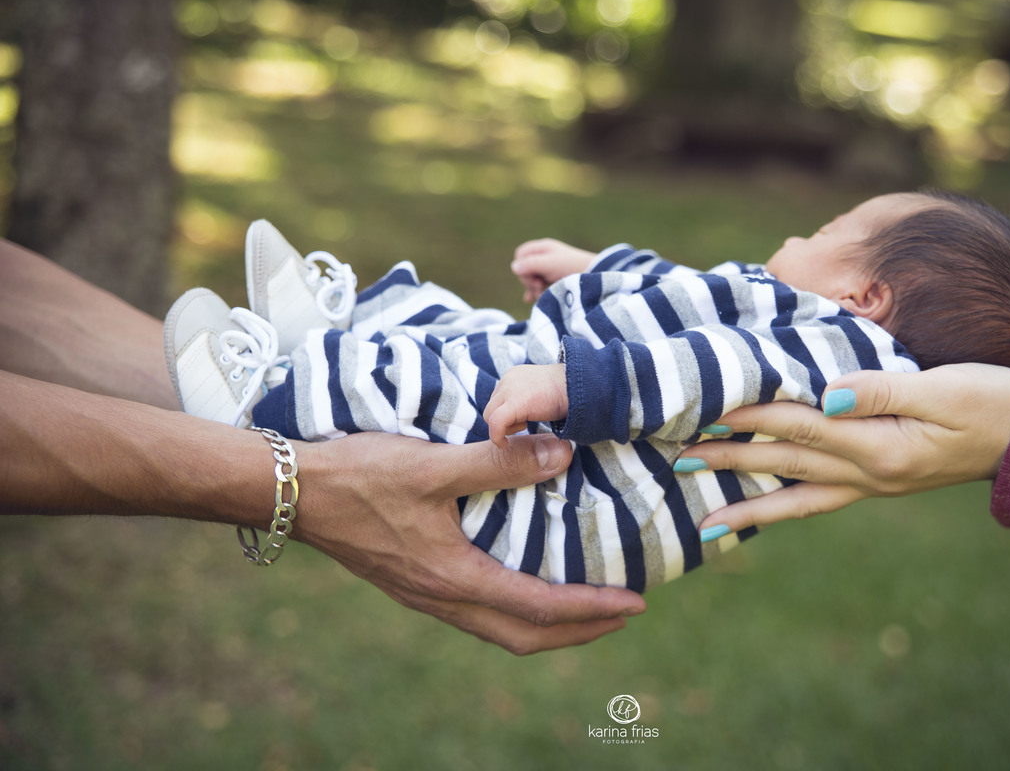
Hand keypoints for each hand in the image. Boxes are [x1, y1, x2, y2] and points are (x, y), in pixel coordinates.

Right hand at [297, 430, 643, 654]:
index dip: (592, 609)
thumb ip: (499, 462)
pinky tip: (524, 582)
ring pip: (500, 629)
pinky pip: (478, 612)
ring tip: (585, 606)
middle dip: (580, 631)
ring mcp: (425, 596)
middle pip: (525, 636)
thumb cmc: (359, 475)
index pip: (540, 608)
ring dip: (549, 625)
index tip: (635, 603)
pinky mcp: (414, 583)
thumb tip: (562, 455)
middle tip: (623, 613)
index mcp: (454, 577)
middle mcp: (443, 598)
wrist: (292, 492)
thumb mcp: (432, 463)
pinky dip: (516, 608)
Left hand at [482, 363, 568, 446]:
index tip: (524, 421)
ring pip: (490, 415)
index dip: (507, 414)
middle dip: (505, 420)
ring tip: (527, 424)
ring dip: (506, 426)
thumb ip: (532, 404)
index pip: (499, 399)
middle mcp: (509, 379)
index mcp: (516, 376)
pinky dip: (497, 436)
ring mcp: (509, 388)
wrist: (583, 386)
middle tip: (526, 423)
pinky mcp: (515, 402)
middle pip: (492, 407)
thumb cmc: (572, 392)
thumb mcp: (546, 396)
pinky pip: (495, 423)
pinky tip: (505, 444)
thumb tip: (524, 420)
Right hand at [511, 238, 596, 302]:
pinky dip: (535, 293)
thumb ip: (531, 264)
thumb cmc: (574, 268)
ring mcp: (549, 270)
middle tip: (540, 287)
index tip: (534, 278)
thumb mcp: (551, 264)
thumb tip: (514, 267)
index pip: (520, 255)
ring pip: (531, 280)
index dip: (522, 268)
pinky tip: (532, 299)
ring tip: (544, 294)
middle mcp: (545, 257)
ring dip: (534, 289)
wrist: (596, 279)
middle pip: (524, 269)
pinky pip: (537, 287)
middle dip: (530, 281)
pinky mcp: (553, 281)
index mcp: (543, 248)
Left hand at [681, 364, 1009, 533]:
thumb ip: (880, 389)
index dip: (751, 414)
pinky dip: (783, 510)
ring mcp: (869, 484)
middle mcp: (867, 473)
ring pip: (796, 494)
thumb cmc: (991, 403)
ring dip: (748, 499)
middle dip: (730, 459)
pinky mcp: (875, 484)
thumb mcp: (943, 388)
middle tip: (678, 459)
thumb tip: (823, 393)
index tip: (706, 408)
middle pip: (785, 462)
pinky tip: (757, 514)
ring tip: (703, 517)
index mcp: (879, 446)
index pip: (800, 424)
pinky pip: (818, 503)